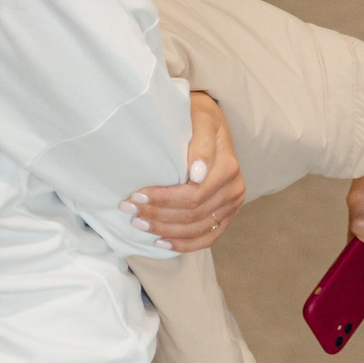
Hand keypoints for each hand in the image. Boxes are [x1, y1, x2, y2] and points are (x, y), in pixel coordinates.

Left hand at [127, 91, 245, 251]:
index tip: (135, 196)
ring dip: (165, 230)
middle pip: (192, 214)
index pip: (193, 195)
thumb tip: (197, 173)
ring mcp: (232, 205)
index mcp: (228, 167)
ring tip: (138, 224)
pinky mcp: (226, 215)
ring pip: (196, 229)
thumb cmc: (200, 118)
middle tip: (129, 210)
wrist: (211, 123)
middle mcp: (234, 189)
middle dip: (157, 215)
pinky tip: (161, 242)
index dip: (163, 200)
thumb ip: (201, 143)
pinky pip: (207, 238)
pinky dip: (183, 244)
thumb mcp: (201, 120)